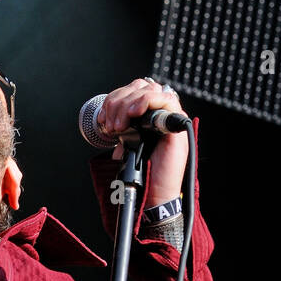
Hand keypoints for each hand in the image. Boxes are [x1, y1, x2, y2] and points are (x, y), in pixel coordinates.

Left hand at [96, 77, 188, 205]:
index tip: (103, 118)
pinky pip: (166, 99)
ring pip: (149, 90)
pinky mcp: (178, 124)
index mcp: (148, 115)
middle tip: (111, 125)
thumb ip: (123, 128)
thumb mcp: (126, 144)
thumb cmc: (142, 173)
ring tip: (119, 127)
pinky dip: (147, 101)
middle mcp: (160, 113)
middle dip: (118, 103)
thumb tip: (108, 118)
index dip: (115, 98)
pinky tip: (135, 114)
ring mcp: (170, 117)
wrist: (154, 193)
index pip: (133, 90)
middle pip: (139, 87)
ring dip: (128, 105)